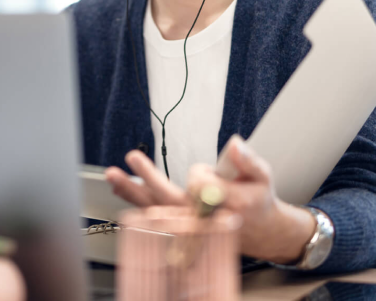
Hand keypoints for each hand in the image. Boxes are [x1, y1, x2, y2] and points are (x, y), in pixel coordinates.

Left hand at [105, 135, 315, 263]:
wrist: (260, 231)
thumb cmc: (258, 200)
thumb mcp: (262, 176)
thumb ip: (247, 160)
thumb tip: (233, 144)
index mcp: (226, 207)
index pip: (199, 186)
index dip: (201, 174)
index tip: (212, 172)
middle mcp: (203, 220)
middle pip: (169, 199)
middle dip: (148, 178)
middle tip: (132, 157)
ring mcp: (189, 227)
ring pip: (156, 209)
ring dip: (132, 192)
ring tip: (113, 175)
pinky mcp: (180, 229)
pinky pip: (153, 217)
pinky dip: (136, 203)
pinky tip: (121, 190)